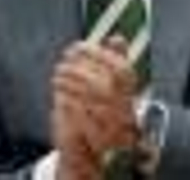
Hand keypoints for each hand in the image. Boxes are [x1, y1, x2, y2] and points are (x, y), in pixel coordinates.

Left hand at [52, 40, 139, 174]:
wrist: (105, 153)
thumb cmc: (107, 111)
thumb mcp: (115, 85)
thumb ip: (117, 60)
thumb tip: (116, 37)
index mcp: (132, 94)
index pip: (121, 70)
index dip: (99, 56)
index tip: (78, 47)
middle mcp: (127, 111)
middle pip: (103, 86)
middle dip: (79, 72)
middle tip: (62, 64)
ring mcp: (113, 128)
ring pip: (89, 103)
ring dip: (70, 86)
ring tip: (58, 77)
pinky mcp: (95, 142)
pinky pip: (79, 120)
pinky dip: (68, 105)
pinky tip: (59, 96)